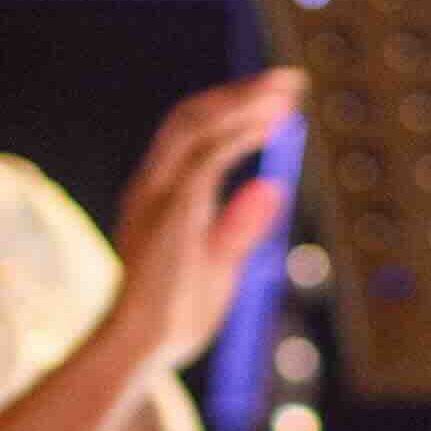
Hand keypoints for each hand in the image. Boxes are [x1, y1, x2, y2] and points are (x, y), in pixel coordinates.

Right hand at [112, 75, 299, 370]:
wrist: (142, 351)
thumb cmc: (175, 318)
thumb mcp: (220, 266)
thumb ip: (241, 226)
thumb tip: (273, 186)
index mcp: (161, 197)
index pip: (192, 134)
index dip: (232, 109)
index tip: (275, 98)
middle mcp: (152, 187)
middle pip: (190, 118)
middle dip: (240, 93)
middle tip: (289, 79)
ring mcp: (156, 197)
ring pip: (194, 128)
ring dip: (242, 103)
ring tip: (285, 90)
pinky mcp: (170, 214)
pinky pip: (204, 160)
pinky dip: (238, 136)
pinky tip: (270, 124)